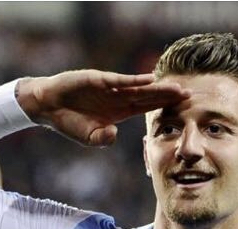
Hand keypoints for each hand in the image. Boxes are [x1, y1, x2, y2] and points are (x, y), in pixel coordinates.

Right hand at [16, 70, 188, 146]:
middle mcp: (118, 98)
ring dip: (157, 89)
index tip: (183, 111)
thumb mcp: (88, 137)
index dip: (164, 109)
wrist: (47, 107)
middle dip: (169, 97)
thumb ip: (102, 138)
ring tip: (176, 89)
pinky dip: (134, 81)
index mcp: (119, 112)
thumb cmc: (69, 122)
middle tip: (190, 97)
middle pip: (149, 98)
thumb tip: (114, 135)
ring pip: (138, 88)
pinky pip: (119, 81)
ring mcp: (109, 88)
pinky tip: (150, 80)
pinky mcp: (98, 80)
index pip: (147, 109)